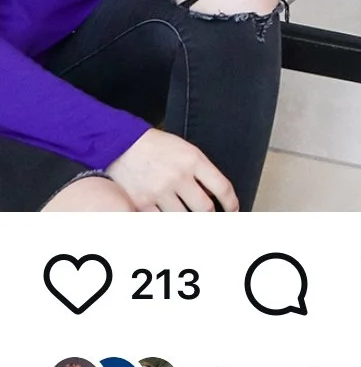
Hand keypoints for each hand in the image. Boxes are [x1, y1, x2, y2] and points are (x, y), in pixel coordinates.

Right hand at [107, 130, 237, 211]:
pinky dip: (167, 222)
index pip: (222, 187)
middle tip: (210, 218)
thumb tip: (215, 196)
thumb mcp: (185, 150)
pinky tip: (168, 218)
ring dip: (188, 220)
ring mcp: (160, 191)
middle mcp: (179, 176)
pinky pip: (161, 222)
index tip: (233, 211)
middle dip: (210, 216)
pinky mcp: (141, 204)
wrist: (122, 144)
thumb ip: (201, 171)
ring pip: (184, 219)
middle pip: (205, 209)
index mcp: (193, 160)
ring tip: (188, 217)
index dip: (231, 203)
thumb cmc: (157, 147)